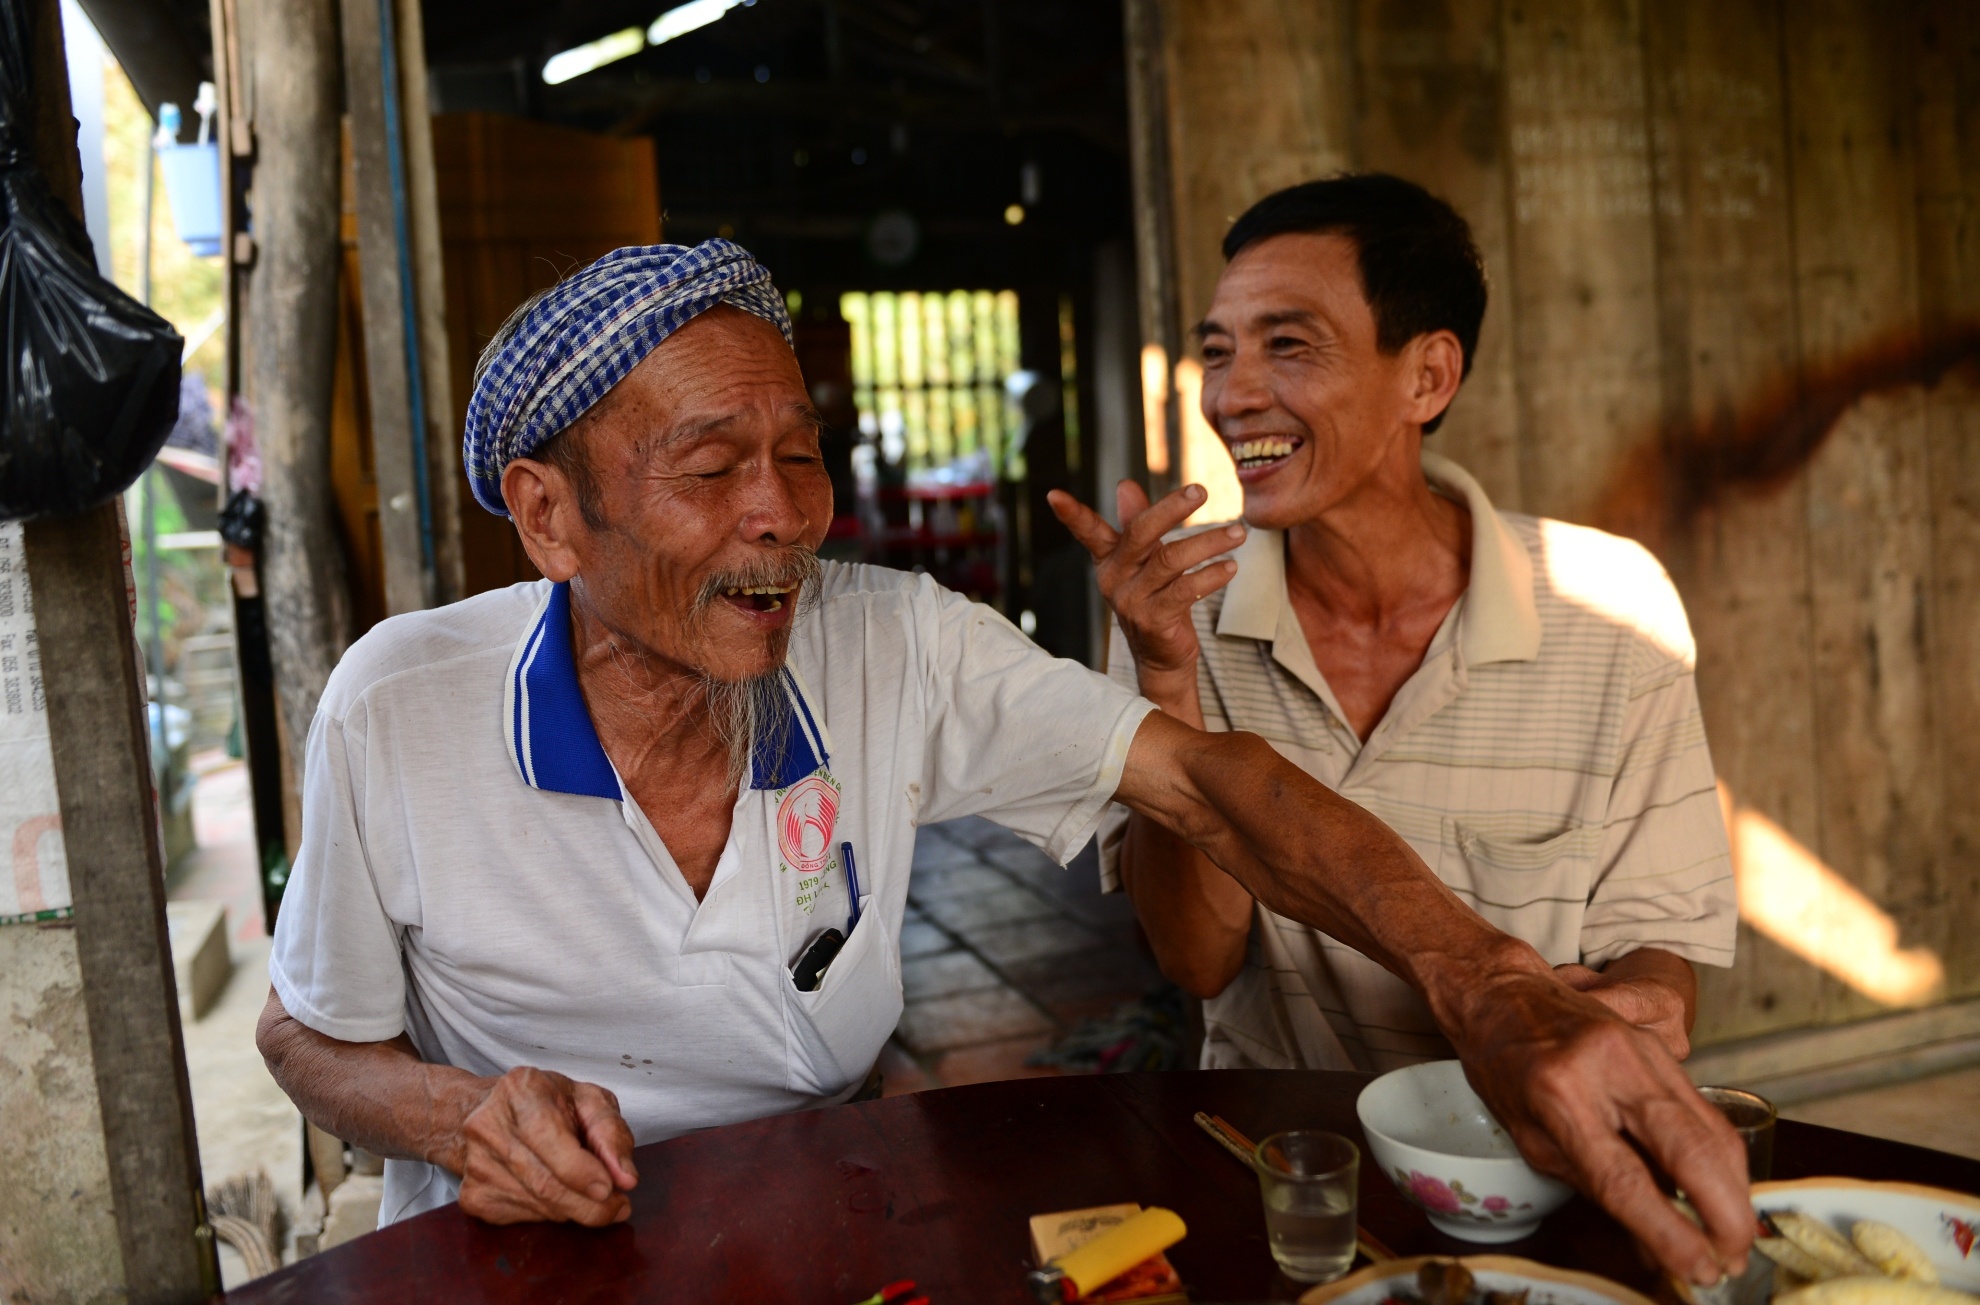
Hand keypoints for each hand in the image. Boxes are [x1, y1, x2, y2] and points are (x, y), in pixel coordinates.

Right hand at [446, 1066, 638, 1225]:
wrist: (492, 1113)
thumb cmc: (548, 1103)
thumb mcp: (589, 1100)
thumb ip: (612, 1133)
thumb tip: (626, 1178)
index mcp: (521, 1089)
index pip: (549, 1138)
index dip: (582, 1170)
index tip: (611, 1188)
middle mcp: (489, 1125)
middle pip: (544, 1182)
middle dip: (589, 1204)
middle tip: (617, 1207)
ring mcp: (476, 1163)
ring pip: (538, 1204)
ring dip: (574, 1209)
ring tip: (591, 1197)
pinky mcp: (472, 1195)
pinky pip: (524, 1217)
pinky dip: (552, 1214)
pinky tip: (558, 1195)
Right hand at [1047, 481, 1244, 718]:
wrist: (1162, 655)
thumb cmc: (1155, 598)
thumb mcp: (1145, 560)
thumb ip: (1135, 522)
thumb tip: (1124, 485)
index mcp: (1109, 559)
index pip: (1089, 532)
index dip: (1072, 515)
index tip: (1053, 495)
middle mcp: (1115, 578)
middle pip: (1140, 533)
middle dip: (1171, 508)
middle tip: (1201, 490)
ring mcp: (1132, 601)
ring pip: (1171, 560)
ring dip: (1209, 542)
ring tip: (1238, 533)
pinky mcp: (1154, 621)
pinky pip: (1185, 590)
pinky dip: (1212, 576)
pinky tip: (1230, 567)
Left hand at [1446, 955, 1750, 1284]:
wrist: (1504, 994)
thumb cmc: (1506, 1070)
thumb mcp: (1534, 1140)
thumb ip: (1595, 1190)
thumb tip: (1654, 1247)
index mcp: (1561, 1097)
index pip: (1624, 1179)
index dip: (1669, 1233)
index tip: (1698, 1271)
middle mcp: (1609, 1069)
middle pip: (1691, 1150)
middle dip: (1726, 1215)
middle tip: (1732, 1258)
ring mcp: (1643, 1052)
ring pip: (1711, 1130)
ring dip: (1733, 1191)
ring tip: (1731, 1235)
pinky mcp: (1662, 1048)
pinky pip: (1704, 1111)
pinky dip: (1720, 1158)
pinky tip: (1720, 1190)